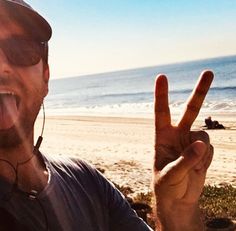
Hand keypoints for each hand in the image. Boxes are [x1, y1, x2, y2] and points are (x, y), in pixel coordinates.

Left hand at [153, 70, 213, 230]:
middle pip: (191, 110)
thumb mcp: (170, 175)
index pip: (161, 111)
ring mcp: (191, 141)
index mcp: (162, 136)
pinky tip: (197, 168)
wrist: (177, 199)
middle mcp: (178, 134)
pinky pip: (210, 150)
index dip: (162, 94)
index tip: (161, 76)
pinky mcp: (203, 151)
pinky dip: (206, 161)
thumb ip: (185, 160)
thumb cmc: (166, 186)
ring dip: (201, 153)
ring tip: (190, 167)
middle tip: (208, 72)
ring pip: (205, 136)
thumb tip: (202, 144)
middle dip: (200, 91)